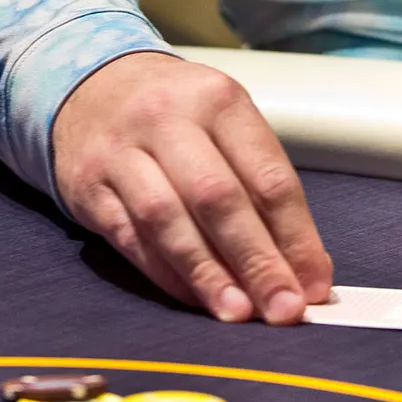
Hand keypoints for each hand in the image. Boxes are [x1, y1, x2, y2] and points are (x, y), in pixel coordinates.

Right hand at [51, 53, 333, 323]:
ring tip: (238, 313)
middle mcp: (167, 119)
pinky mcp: (88, 187)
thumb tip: (302, 268)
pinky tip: (194, 298)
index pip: (267, 177)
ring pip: (168, 221)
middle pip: (219, 199)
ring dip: (208, 275)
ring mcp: (121, 152)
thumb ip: (261, 187)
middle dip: (256, 261)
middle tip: (282, 309)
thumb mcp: (226, 125)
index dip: (296, 237)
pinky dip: (166, 274)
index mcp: (219, 100)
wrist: (93, 89)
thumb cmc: (180, 117)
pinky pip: (130, 238)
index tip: (314, 284)